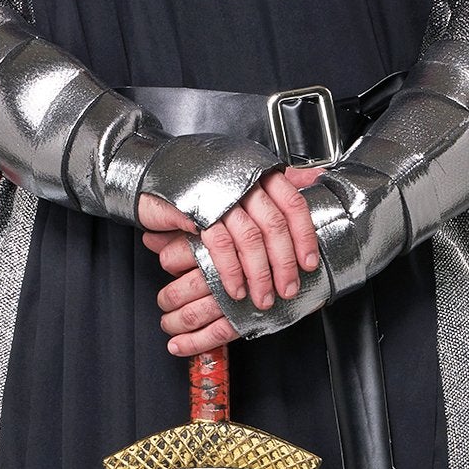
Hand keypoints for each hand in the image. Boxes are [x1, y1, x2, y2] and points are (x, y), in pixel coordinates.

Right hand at [140, 166, 324, 357]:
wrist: (153, 170)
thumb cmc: (201, 176)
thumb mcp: (243, 172)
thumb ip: (279, 178)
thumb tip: (316, 180)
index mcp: (259, 173)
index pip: (293, 205)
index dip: (304, 237)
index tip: (308, 263)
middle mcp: (243, 181)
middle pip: (274, 227)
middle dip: (283, 264)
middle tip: (287, 289)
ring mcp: (220, 195)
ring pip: (250, 239)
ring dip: (259, 274)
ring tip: (261, 297)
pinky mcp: (197, 210)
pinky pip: (220, 245)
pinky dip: (230, 271)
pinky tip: (235, 288)